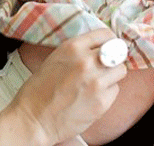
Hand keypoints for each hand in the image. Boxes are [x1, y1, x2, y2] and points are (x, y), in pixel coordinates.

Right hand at [9, 29, 126, 144]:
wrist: (33, 119)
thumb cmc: (40, 89)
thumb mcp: (56, 57)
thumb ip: (78, 50)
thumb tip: (99, 47)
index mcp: (73, 47)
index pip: (105, 34)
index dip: (109, 40)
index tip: (109, 46)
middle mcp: (87, 62)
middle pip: (117, 52)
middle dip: (112, 58)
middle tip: (104, 66)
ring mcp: (96, 82)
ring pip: (120, 71)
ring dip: (112, 75)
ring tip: (98, 82)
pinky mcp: (101, 102)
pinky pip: (115, 90)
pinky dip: (108, 93)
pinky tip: (93, 96)